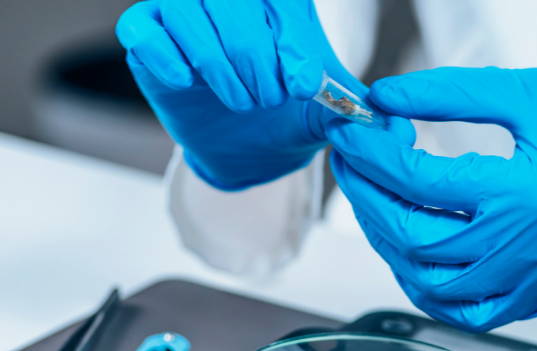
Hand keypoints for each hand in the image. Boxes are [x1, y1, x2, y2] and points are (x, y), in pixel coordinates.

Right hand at [117, 0, 361, 189]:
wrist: (250, 149)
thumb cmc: (290, 114)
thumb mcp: (328, 111)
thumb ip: (356, 108)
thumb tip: (395, 125)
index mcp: (278, 2)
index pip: (281, 2)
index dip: (290, 42)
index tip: (302, 86)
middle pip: (231, 0)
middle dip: (252, 54)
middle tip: (267, 98)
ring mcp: (184, 14)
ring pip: (186, 12)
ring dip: (217, 64)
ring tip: (240, 101)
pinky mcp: (148, 38)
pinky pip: (142, 31)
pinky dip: (166, 58)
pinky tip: (186, 84)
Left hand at [326, 67, 536, 331]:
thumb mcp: (525, 92)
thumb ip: (448, 92)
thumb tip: (385, 98)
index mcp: (525, 193)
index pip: (419, 182)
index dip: (372, 154)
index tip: (351, 131)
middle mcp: (528, 247)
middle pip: (416, 240)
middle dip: (368, 200)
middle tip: (352, 164)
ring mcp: (536, 279)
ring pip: (434, 286)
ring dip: (390, 247)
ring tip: (377, 205)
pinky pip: (472, 311)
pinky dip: (433, 289)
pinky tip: (416, 255)